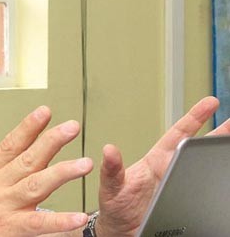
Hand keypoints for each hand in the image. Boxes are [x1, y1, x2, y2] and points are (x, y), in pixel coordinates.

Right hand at [0, 106, 91, 236]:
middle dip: (51, 141)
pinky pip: (38, 224)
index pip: (10, 144)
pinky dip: (58, 220)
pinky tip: (78, 215)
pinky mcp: (8, 229)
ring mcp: (4, 207)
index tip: (46, 111)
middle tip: (72, 127)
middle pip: (27, 159)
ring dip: (62, 173)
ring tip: (85, 164)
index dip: (28, 127)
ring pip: (36, 186)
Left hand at [95, 96, 229, 235]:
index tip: (210, 102)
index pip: (178, 135)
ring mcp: (179, 186)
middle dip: (219, 134)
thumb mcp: (111, 187)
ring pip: (204, 169)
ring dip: (219, 159)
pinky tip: (226, 179)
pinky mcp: (185, 203)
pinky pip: (204, 192)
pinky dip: (216, 184)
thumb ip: (111, 169)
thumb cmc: (115, 206)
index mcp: (156, 161)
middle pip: (198, 149)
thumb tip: (109, 150)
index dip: (194, 117)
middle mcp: (170, 171)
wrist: (121, 231)